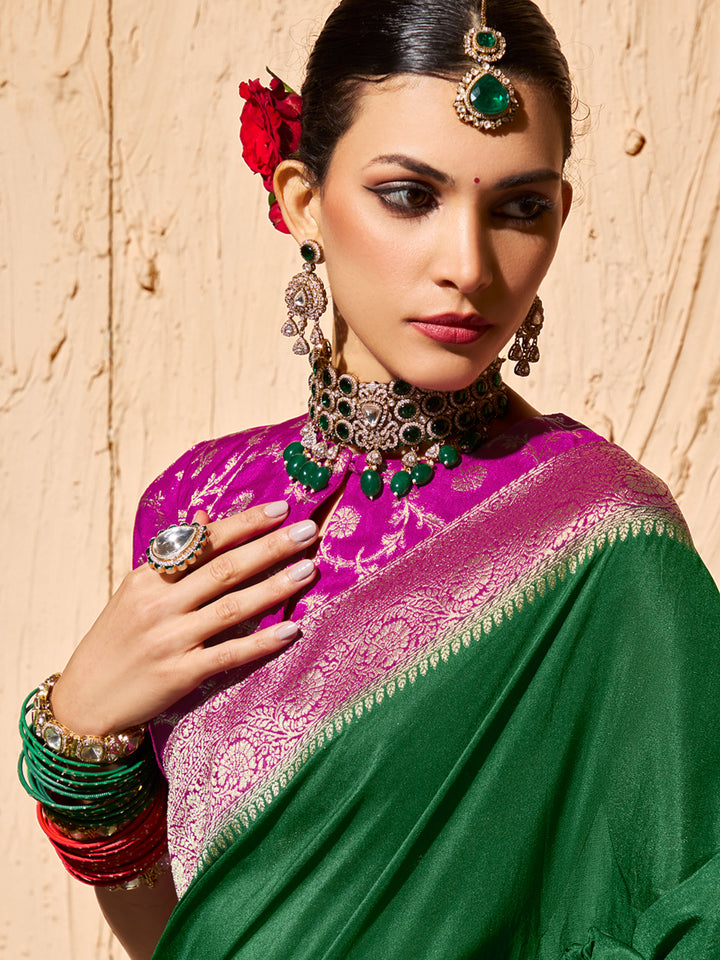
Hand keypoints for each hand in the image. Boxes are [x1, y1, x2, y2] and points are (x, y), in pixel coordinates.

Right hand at [51, 501, 316, 733]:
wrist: (84, 701)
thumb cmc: (117, 641)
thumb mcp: (137, 592)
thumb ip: (173, 557)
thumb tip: (204, 515)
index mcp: (147, 577)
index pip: (203, 542)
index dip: (244, 524)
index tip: (280, 508)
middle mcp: (159, 603)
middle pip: (224, 568)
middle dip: (270, 547)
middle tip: (308, 530)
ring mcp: (170, 639)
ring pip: (232, 607)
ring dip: (274, 587)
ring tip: (309, 569)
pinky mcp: (180, 674)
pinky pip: (230, 653)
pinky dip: (262, 642)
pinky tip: (292, 629)